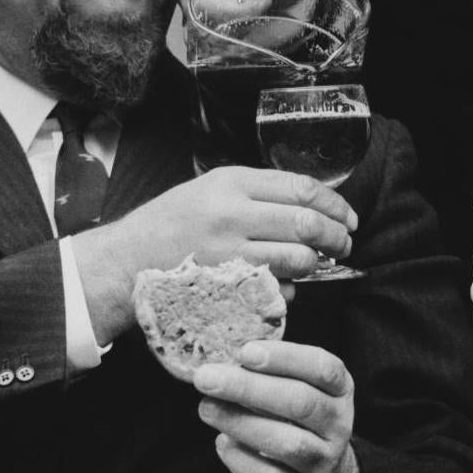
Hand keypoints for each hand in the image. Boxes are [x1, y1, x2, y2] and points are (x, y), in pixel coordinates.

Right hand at [73, 167, 356, 340]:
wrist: (125, 261)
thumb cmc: (169, 224)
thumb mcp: (208, 189)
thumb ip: (255, 192)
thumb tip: (311, 203)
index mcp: (230, 182)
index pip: (301, 188)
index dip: (334, 205)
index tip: (347, 217)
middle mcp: (231, 214)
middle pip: (307, 224)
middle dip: (337, 237)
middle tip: (343, 244)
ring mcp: (228, 253)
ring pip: (298, 260)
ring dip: (314, 265)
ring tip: (312, 264)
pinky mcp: (226, 286)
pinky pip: (277, 290)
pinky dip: (288, 290)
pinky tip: (282, 285)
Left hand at [193, 339, 358, 472]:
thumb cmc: (293, 422)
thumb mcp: (294, 390)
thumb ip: (266, 375)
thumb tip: (220, 363)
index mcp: (338, 390)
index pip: (322, 368)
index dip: (285, 358)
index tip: (245, 352)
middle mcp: (338, 424)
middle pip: (301, 403)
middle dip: (249, 388)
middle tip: (206, 378)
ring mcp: (323, 461)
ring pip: (287, 443)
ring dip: (240, 422)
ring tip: (206, 408)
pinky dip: (240, 457)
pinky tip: (222, 441)